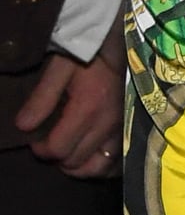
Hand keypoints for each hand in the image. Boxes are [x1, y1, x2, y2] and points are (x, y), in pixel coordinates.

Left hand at [17, 45, 122, 176]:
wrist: (121, 46)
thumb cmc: (87, 55)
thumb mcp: (59, 69)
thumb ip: (41, 98)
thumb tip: (22, 127)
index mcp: (87, 108)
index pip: (59, 147)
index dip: (41, 150)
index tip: (34, 142)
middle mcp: (107, 124)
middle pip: (76, 160)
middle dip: (57, 158)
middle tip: (48, 146)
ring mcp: (123, 130)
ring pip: (98, 167)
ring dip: (78, 167)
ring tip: (66, 157)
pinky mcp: (131, 131)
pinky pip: (117, 163)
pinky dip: (101, 167)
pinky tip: (89, 160)